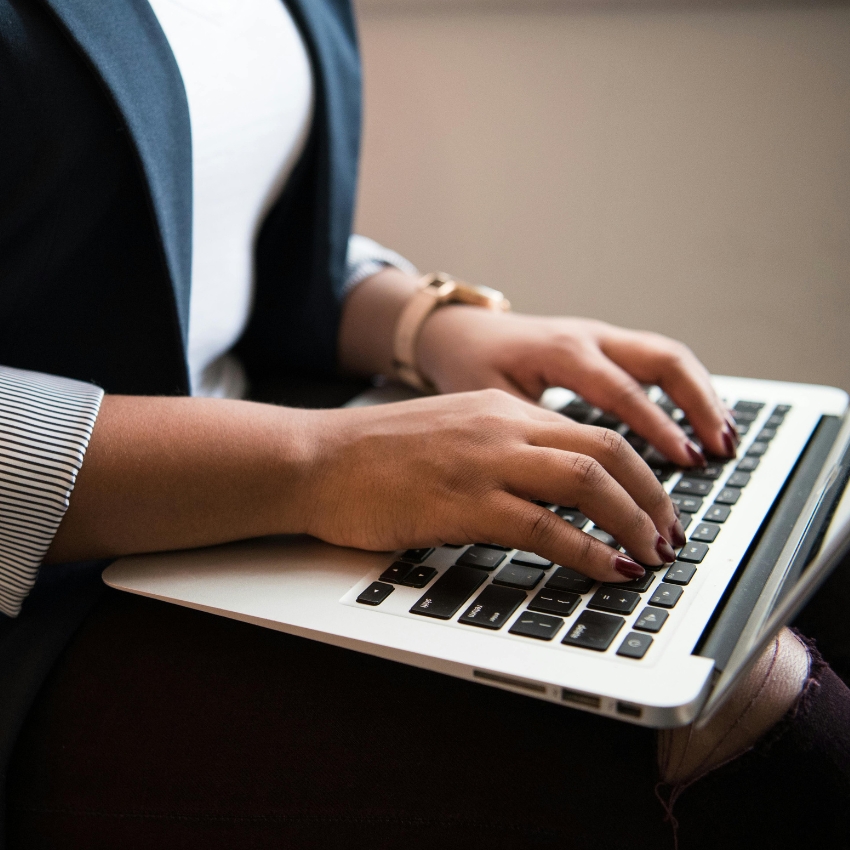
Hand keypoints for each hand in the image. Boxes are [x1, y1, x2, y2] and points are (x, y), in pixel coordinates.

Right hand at [302, 389, 683, 581]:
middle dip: (653, 497)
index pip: (594, 434)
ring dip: (633, 522)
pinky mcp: (461, 503)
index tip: (656, 506)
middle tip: (670, 535)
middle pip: (607, 451)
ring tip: (653, 555)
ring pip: (587, 483)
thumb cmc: (375, 455)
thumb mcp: (452, 435)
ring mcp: (483, 463)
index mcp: (502, 409)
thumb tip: (551, 491)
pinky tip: (610, 570)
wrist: (316, 459)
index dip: (640, 472)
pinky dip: (588, 551)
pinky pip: (544, 527)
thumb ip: (503, 451)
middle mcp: (502, 427)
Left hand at [416, 307, 736, 466]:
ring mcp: (600, 337)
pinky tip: (698, 420)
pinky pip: (655, 360)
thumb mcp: (492, 403)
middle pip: (663, 360)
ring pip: (667, 356)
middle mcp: (589, 338)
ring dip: (700, 395)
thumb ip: (532, 437)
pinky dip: (683, 389)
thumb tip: (569, 486)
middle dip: (698, 405)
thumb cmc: (470, 368)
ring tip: (724, 439)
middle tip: (721, 449)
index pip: (623, 391)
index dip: (658, 428)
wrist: (459, 332)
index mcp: (562, 352)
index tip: (686, 461)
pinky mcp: (604, 344)